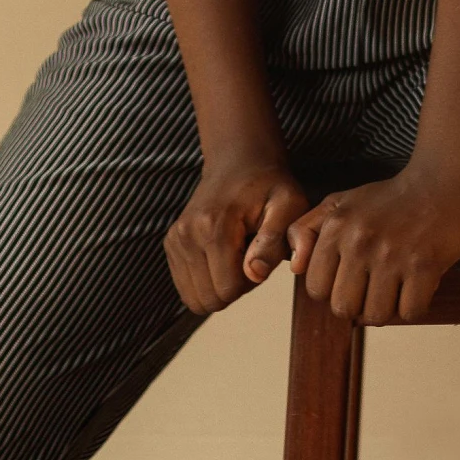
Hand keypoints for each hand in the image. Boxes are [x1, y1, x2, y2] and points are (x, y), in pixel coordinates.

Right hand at [163, 155, 312, 314]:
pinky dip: (207, 280)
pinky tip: (222, 254)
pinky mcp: (171, 244)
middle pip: (210, 299)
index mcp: (214, 226)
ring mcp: (175, 239)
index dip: (252, 280)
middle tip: (250, 255)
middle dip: (235, 287)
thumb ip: (274, 242)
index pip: (229, 289)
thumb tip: (254, 274)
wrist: (239, 161)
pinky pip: (187, 289)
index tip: (260, 253)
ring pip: (196, 299)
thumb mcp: (288, 206)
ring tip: (237, 254)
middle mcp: (187, 234)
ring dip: (220, 285)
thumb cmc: (270, 186)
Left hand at [285, 167, 459, 324]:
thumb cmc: (388, 199)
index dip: (332, 290)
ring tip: (395, 287)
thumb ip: (305, 230)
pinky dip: (414, 306)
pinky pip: (410, 312)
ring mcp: (392, 255)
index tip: (350, 279)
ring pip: (376, 316)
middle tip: (374, 287)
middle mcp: (360, 241)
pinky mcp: (424, 266)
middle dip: (358, 304)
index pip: (316, 288)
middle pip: (344, 308)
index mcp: (337, 227)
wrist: (441, 181)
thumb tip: (295, 267)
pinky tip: (416, 286)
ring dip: (387, 309)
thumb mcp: (339, 203)